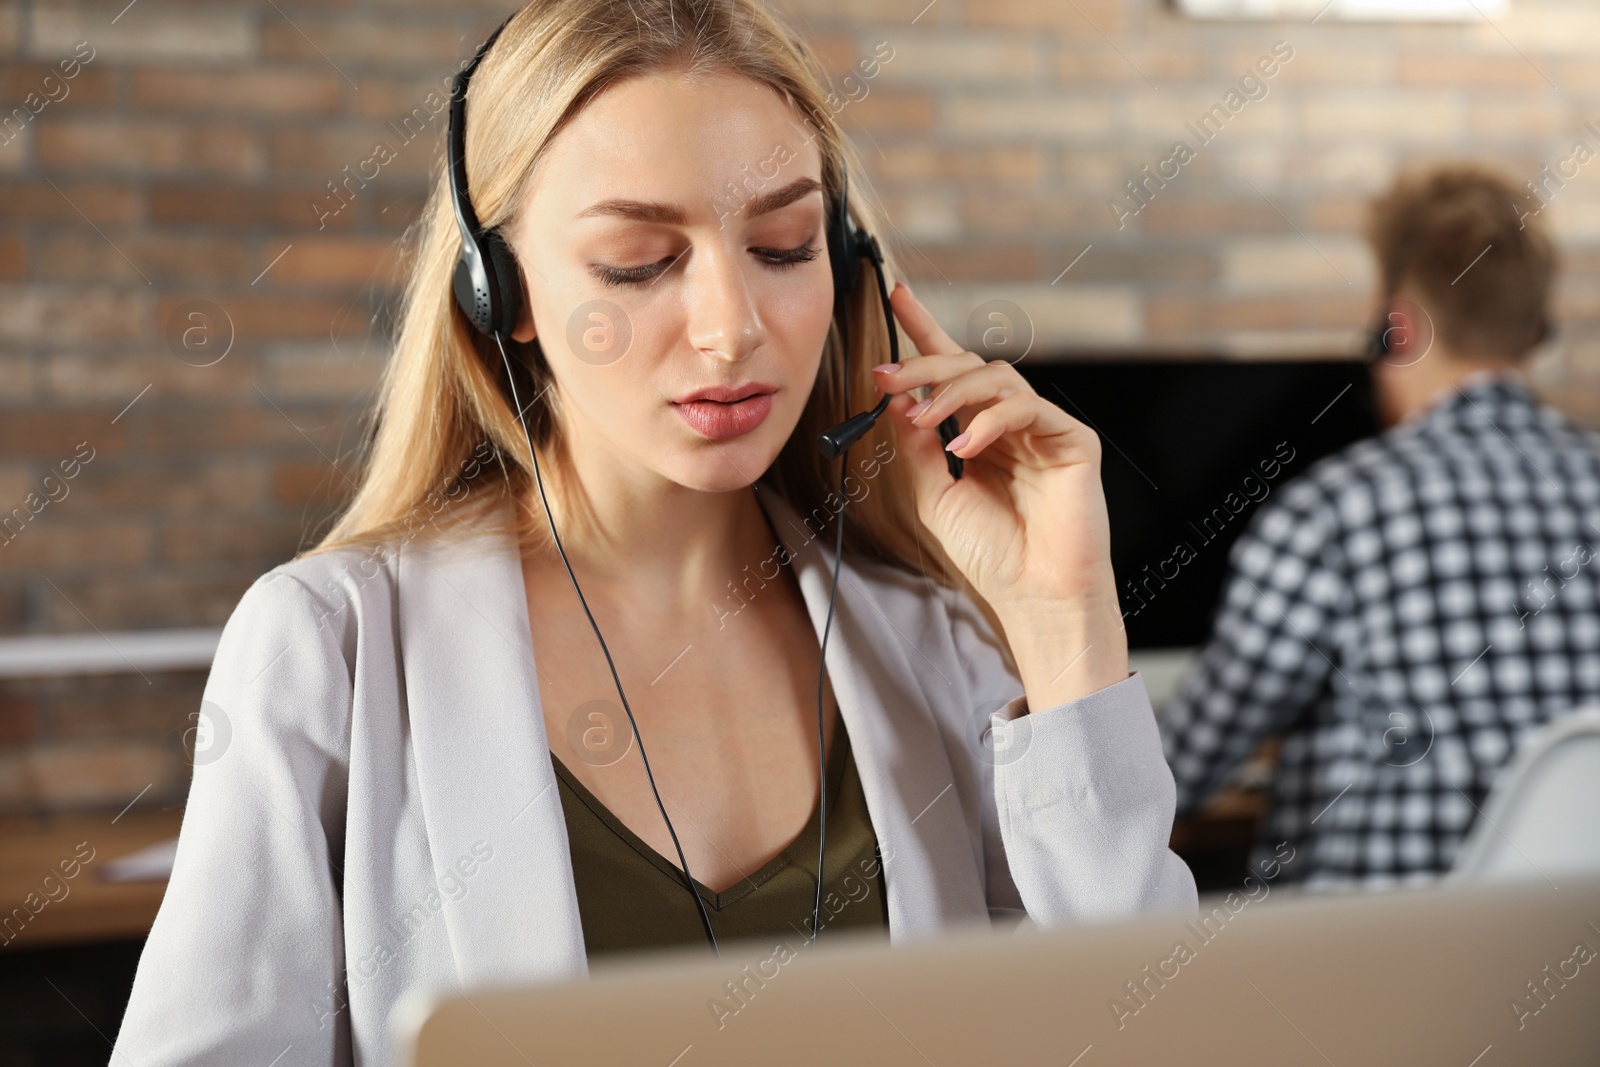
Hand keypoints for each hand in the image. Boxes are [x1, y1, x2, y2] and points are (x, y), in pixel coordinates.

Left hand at [874, 280, 1127, 705]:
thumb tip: (895, 397)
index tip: (895, 295)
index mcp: (979, 433)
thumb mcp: (934, 495)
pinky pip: (1027, 408)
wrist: (1034, 595)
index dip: (925, 332)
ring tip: (924, 421)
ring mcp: (1045, 428)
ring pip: (997, 378)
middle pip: (969, 367)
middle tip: (889, 376)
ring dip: (952, 391)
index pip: (952, 371)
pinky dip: (990, 421)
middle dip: (925, 364)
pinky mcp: (1072, 440)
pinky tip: (965, 446)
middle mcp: (1012, 424)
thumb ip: (917, 445)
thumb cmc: (990, 554)